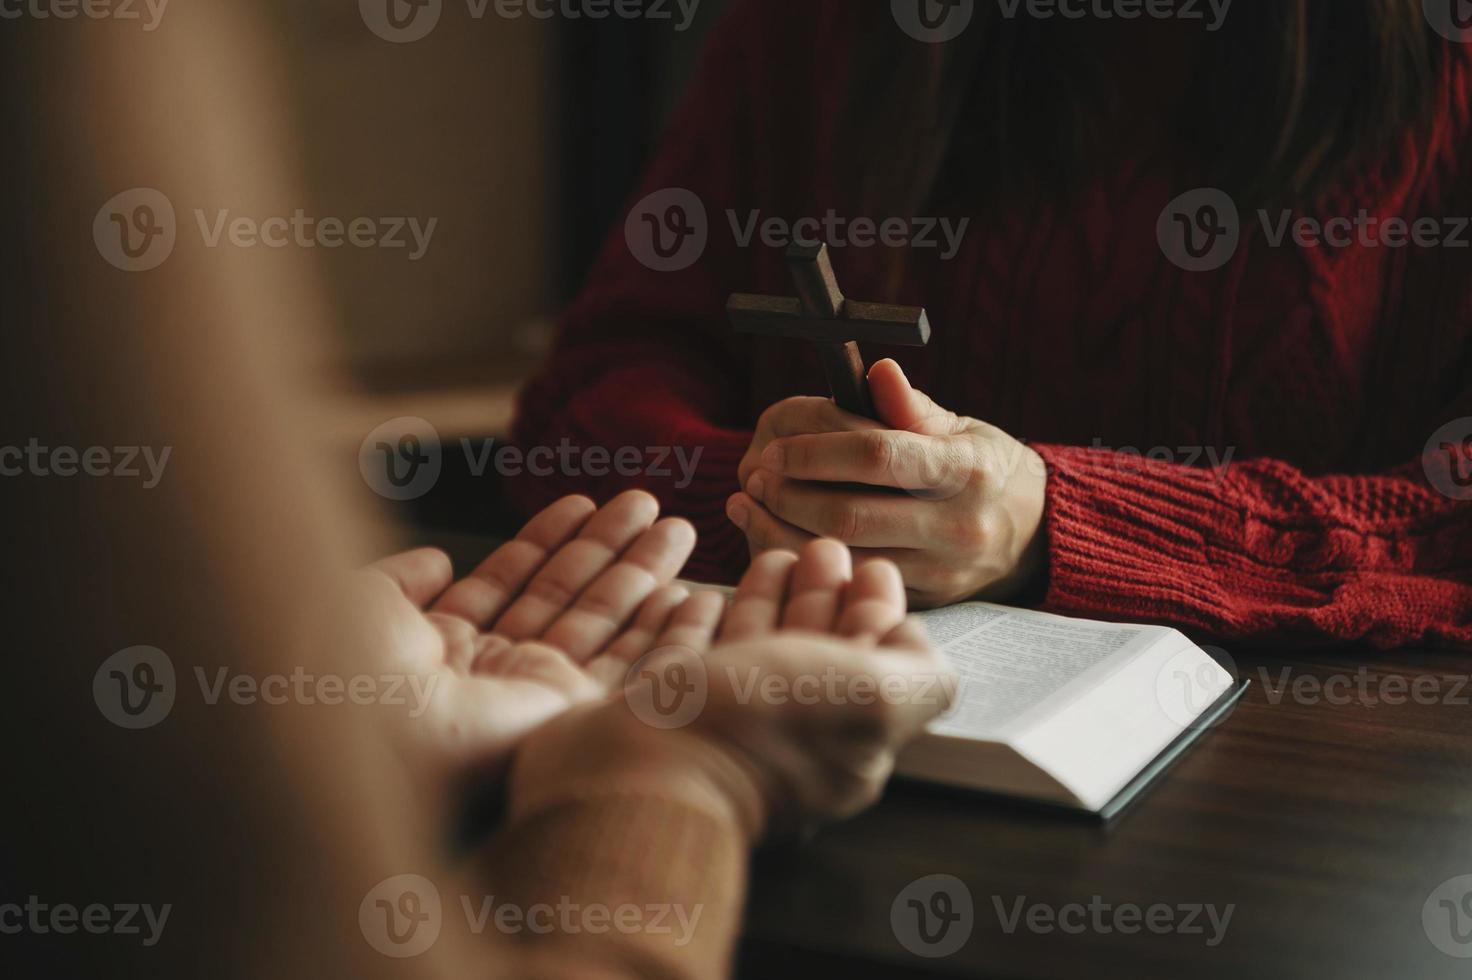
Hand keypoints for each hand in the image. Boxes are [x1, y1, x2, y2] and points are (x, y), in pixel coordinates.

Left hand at [357, 491, 698, 786]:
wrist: (369, 735)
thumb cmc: (346, 669)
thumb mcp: (362, 603)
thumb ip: (400, 579)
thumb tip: (436, 561)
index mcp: (441, 649)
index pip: (509, 584)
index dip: (546, 541)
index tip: (580, 504)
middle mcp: (493, 673)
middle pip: (565, 597)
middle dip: (608, 547)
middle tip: (646, 502)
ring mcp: (534, 695)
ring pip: (602, 623)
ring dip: (641, 574)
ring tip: (677, 527)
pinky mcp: (572, 716)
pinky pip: (627, 667)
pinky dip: (661, 632)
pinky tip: (684, 594)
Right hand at [507, 540, 955, 841]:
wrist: (636, 772)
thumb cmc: (757, 729)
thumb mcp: (870, 696)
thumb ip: (918, 674)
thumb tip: (917, 646)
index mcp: (843, 743)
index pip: (869, 668)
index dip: (875, 614)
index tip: (871, 566)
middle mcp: (782, 742)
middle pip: (810, 656)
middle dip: (822, 598)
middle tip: (822, 549)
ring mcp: (714, 730)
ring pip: (749, 653)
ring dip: (767, 601)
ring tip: (772, 555)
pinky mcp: (652, 716)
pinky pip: (682, 661)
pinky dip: (697, 623)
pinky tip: (700, 595)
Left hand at [728, 359, 1047, 606]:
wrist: (1033, 535)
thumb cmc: (985, 469)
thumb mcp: (962, 429)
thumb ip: (912, 407)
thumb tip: (877, 371)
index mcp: (966, 469)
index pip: (878, 455)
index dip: (817, 452)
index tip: (778, 449)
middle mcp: (956, 526)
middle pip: (850, 515)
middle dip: (789, 495)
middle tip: (756, 478)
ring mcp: (940, 572)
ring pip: (842, 557)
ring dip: (781, 531)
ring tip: (749, 505)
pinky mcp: (922, 602)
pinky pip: (850, 584)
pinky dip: (805, 560)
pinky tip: (773, 537)